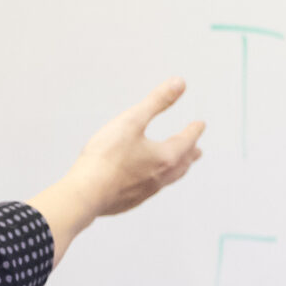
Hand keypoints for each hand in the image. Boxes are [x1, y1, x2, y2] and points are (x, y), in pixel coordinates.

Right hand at [28, 78, 202, 262]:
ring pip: (168, 179)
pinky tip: (147, 182)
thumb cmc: (106, 157)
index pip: (186, 141)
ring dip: (176, 170)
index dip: (194, 131)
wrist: (85, 194)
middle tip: (197, 151)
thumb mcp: (131, 121)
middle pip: (181, 164)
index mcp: (164, 157)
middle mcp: (159, 177)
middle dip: (190, 154)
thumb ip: (156, 102)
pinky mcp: (129, 202)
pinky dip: (156, 182)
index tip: (200, 125)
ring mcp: (144, 192)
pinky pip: (150, 190)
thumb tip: (179, 83)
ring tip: (176, 167)